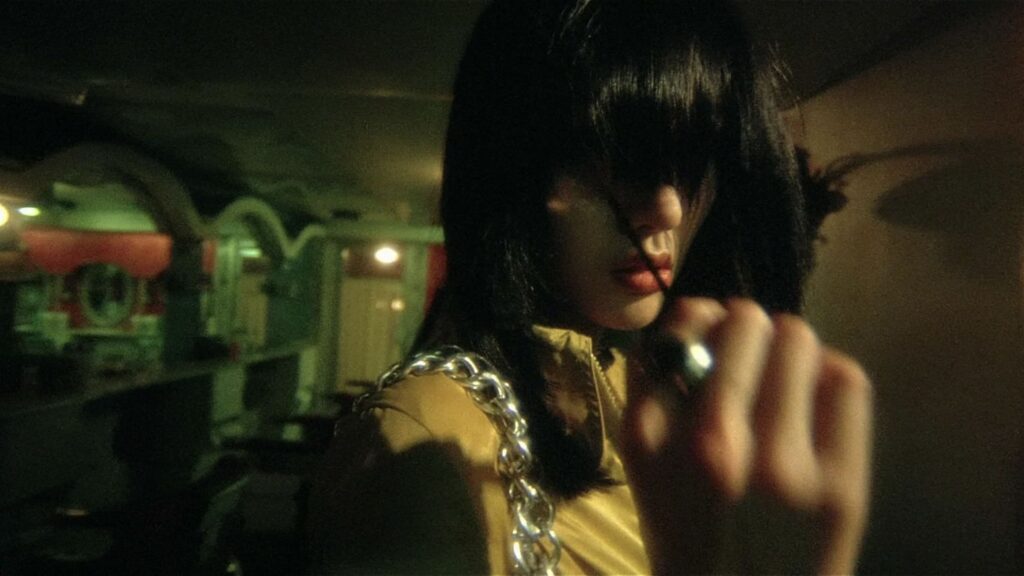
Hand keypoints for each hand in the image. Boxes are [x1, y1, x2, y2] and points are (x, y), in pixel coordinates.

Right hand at [621, 298, 872, 574]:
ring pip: (799, 341)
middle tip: (752, 349)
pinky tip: (814, 404)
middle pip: (746, 322)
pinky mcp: (842, 488)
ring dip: (789, 348)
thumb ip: (655, 387)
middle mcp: (713, 447)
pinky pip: (846, 380)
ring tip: (784, 378)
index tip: (708, 335)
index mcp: (651, 439)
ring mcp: (783, 469)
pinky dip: (829, 376)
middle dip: (748, 328)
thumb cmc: (690, 533)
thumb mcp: (643, 466)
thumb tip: (700, 309)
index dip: (700, 319)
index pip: (682, 330)